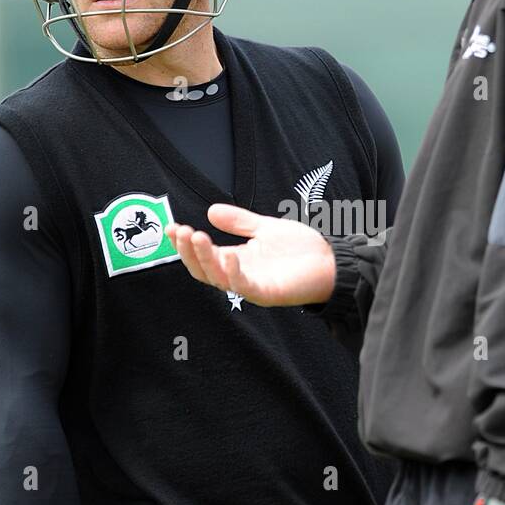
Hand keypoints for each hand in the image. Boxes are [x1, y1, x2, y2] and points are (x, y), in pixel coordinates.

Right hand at [166, 204, 336, 307]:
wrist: (333, 260)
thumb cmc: (302, 249)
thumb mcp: (265, 228)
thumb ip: (239, 221)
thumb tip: (211, 210)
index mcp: (236, 260)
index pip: (202, 255)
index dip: (184, 243)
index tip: (171, 227)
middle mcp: (239, 275)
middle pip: (203, 269)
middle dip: (188, 251)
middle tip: (182, 231)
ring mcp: (252, 286)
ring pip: (218, 278)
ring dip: (204, 259)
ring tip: (196, 236)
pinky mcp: (267, 293)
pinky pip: (243, 286)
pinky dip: (232, 273)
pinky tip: (227, 255)